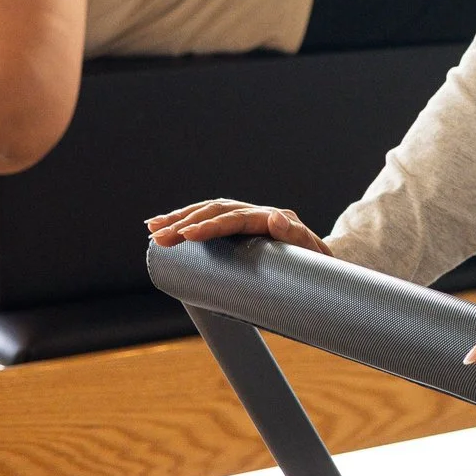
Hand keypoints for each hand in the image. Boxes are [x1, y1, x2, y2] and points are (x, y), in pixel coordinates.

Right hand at [146, 199, 329, 255]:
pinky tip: (162, 224)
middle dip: (186, 223)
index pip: (237, 219)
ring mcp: (250, 217)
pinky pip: (210, 217)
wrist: (323, 262)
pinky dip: (186, 219)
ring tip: (153, 230)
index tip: (188, 236)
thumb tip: (276, 217)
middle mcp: (260, 213)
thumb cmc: (318, 264)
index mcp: (275, 220)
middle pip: (218, 212)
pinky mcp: (241, 225)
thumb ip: (296, 236)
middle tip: (161, 238)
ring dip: (180, 219)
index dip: (212, 226)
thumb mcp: (313, 253)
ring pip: (209, 211)